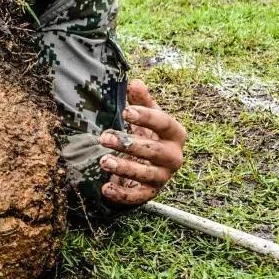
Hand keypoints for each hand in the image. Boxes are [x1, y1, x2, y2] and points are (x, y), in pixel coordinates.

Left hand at [98, 79, 186, 207]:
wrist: (150, 164)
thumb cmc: (148, 134)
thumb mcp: (145, 116)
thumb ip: (141, 101)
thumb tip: (134, 82)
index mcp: (175, 134)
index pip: (164, 123)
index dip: (145, 117)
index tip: (125, 112)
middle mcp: (173, 156)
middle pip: (154, 150)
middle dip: (129, 144)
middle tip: (104, 137)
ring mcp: (163, 176)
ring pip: (146, 174)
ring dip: (124, 168)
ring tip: (103, 161)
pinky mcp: (151, 192)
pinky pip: (138, 196)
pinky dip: (122, 194)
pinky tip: (106, 188)